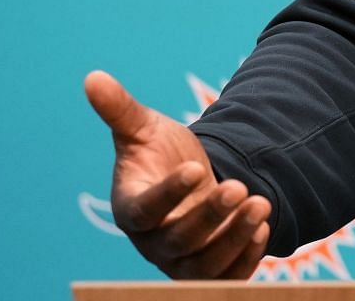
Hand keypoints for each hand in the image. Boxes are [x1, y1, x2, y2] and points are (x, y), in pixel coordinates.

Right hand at [84, 70, 275, 279]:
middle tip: (238, 186)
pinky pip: (225, 278)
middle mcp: (154, 241)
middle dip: (210, 217)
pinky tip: (262, 229)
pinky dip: (244, 260)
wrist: (189, 180)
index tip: (194, 169)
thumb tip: (93, 77)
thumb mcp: (143, 129)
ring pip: (204, 266)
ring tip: (261, 205)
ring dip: (234, 239)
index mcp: (132, 209)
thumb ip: (120, 109)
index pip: (145, 210)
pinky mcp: (208, 270)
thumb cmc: (160, 155)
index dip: (168, 194)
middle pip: (179, 241)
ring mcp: (181, 260)